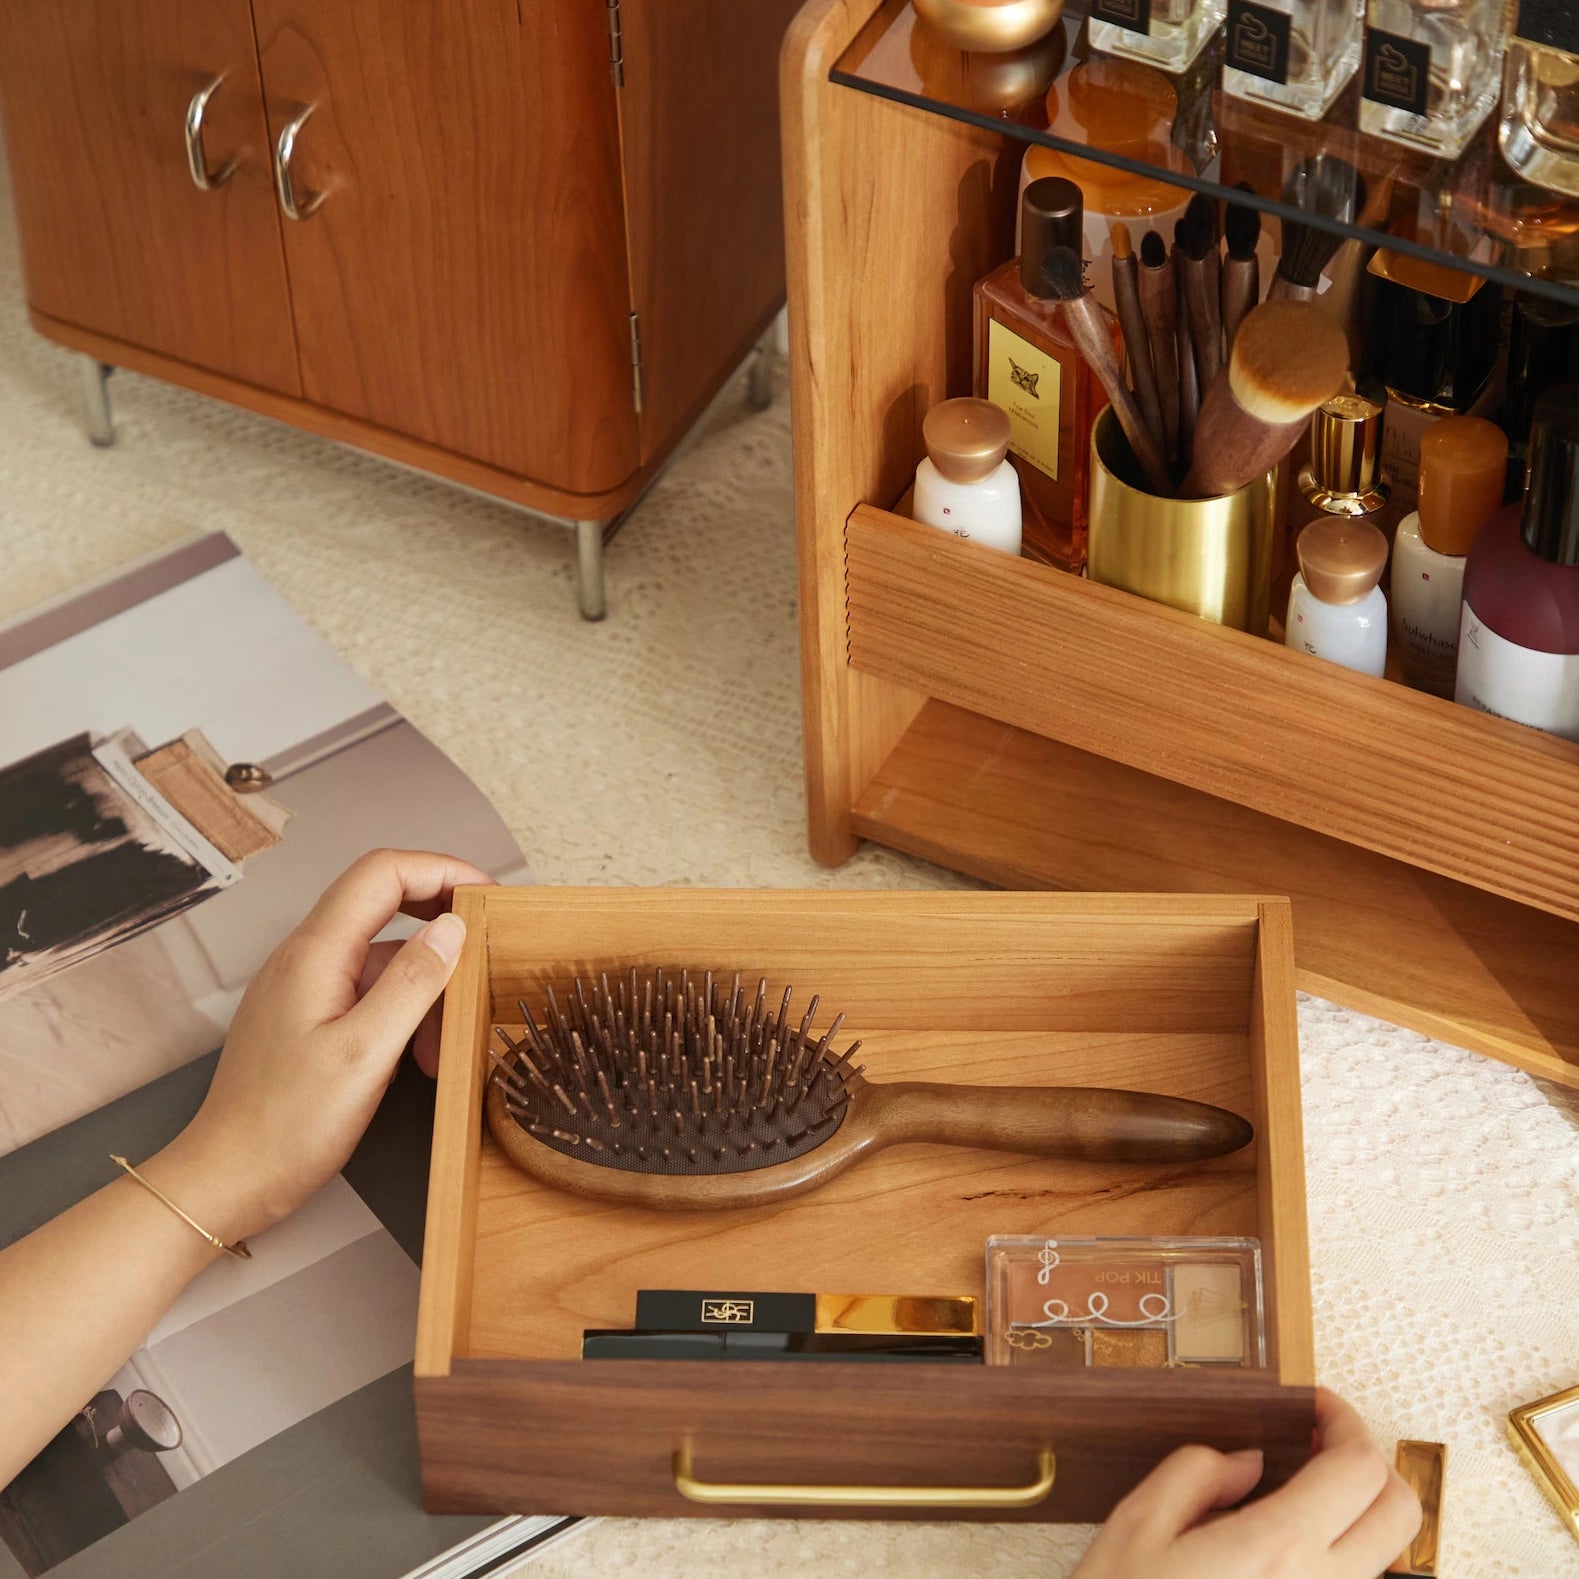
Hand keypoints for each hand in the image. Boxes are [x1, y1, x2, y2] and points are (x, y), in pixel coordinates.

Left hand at [149, 849, 492, 1243]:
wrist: (227, 1180)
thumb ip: (412, 984)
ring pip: (381, 955)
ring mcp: (304, 986)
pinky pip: (367, 990)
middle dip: (440, 920)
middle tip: (484, 948)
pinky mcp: (307, 1016)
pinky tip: (418, 1057)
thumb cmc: (287, 1127)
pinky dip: (403, 1012)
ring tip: (447, 1041)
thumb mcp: (365, 1055)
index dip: (441, 870)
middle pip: (383, 901)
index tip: (487, 896)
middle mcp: (306, 957)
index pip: (383, 872)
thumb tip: (453, 928)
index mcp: (316, 953)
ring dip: (425, 984)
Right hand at [1071, 1389, 1421, 1578]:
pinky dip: (1340, 1557)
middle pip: (1400, 1513)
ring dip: (1360, 1513)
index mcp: (1278, 1549)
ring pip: (1385, 1558)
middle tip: (1320, 1442)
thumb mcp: (1138, 1524)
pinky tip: (1289, 1548)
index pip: (1358, 1469)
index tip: (1315, 1404)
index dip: (1345, 1422)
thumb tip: (1247, 1462)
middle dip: (1369, 1463)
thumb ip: (1197, 1472)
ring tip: (1304, 1494)